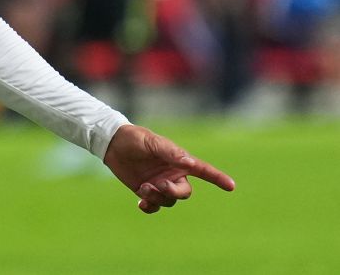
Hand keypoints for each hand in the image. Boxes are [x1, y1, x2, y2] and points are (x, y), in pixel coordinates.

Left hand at [103, 124, 234, 213]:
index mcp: (178, 160)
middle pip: (184, 193)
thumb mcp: (152, 142)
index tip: (231, 186)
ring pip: (168, 201)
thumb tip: (190, 163)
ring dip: (157, 197)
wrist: (113, 144)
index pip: (203, 170)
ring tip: (144, 187)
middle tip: (159, 185)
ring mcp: (159, 183)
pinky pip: (154, 206)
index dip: (218, 178)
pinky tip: (141, 204)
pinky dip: (150, 207)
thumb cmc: (135, 138)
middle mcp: (172, 174)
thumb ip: (170, 152)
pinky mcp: (146, 190)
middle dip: (174, 192)